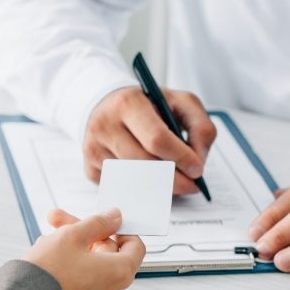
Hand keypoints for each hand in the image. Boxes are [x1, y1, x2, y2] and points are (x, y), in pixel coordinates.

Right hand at [23, 208, 144, 289]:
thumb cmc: (48, 273)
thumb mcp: (72, 235)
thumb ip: (97, 223)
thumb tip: (115, 217)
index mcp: (120, 273)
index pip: (135, 246)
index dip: (118, 229)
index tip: (101, 222)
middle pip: (107, 256)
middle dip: (83, 236)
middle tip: (57, 221)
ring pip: (89, 271)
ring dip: (71, 253)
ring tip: (45, 243)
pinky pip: (78, 288)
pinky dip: (67, 274)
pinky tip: (46, 264)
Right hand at [83, 86, 216, 192]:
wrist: (106, 105)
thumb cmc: (146, 105)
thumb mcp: (180, 102)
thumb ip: (200, 126)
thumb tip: (198, 161)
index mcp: (128, 103)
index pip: (157, 138)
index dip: (180, 158)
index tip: (197, 170)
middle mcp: (105, 124)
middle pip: (144, 164)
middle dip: (173, 179)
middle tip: (190, 184)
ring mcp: (93, 148)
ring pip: (132, 179)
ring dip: (157, 185)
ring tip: (172, 179)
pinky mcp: (89, 167)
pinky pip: (120, 186)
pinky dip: (138, 187)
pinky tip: (146, 176)